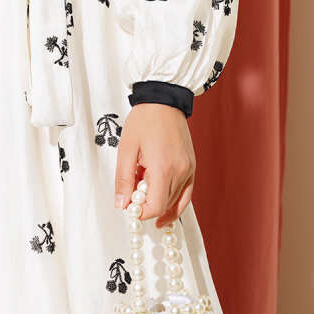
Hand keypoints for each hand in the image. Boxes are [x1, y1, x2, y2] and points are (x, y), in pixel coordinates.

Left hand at [114, 103, 195, 226]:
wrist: (163, 101)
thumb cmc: (144, 121)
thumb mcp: (126, 149)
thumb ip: (124, 180)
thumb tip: (122, 205)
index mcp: (163, 168)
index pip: (155, 206)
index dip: (141, 213)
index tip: (129, 207)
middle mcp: (180, 172)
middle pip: (164, 206)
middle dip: (147, 205)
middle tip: (133, 192)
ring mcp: (189, 170)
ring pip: (175, 201)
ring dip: (158, 200)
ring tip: (144, 185)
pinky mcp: (191, 167)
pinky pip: (185, 194)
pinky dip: (174, 202)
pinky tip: (164, 208)